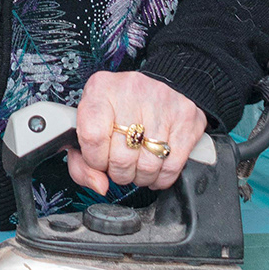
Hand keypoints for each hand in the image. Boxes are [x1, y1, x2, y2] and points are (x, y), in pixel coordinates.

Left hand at [67, 71, 208, 194]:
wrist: (161, 83)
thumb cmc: (119, 108)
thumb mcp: (90, 123)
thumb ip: (81, 160)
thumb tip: (99, 186)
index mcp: (101, 89)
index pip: (92, 137)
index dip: (95, 160)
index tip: (99, 161)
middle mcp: (132, 92)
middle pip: (122, 157)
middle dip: (119, 173)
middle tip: (120, 166)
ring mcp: (162, 104)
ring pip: (148, 166)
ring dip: (141, 177)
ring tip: (138, 166)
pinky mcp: (186, 118)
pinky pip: (172, 166)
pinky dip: (162, 177)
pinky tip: (155, 169)